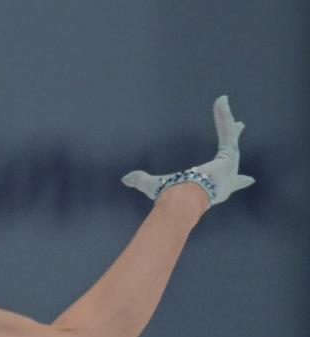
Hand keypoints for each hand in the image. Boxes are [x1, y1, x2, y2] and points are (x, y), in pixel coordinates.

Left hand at [121, 95, 255, 208]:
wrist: (184, 200)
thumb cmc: (172, 198)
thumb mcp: (154, 186)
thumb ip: (141, 181)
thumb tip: (125, 179)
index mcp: (212, 188)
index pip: (228, 183)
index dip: (237, 182)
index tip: (246, 179)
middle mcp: (225, 179)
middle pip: (232, 154)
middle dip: (234, 139)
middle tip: (240, 125)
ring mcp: (230, 166)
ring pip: (229, 137)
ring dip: (225, 119)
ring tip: (222, 101)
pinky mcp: (230, 155)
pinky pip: (227, 131)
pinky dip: (223, 115)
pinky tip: (221, 101)